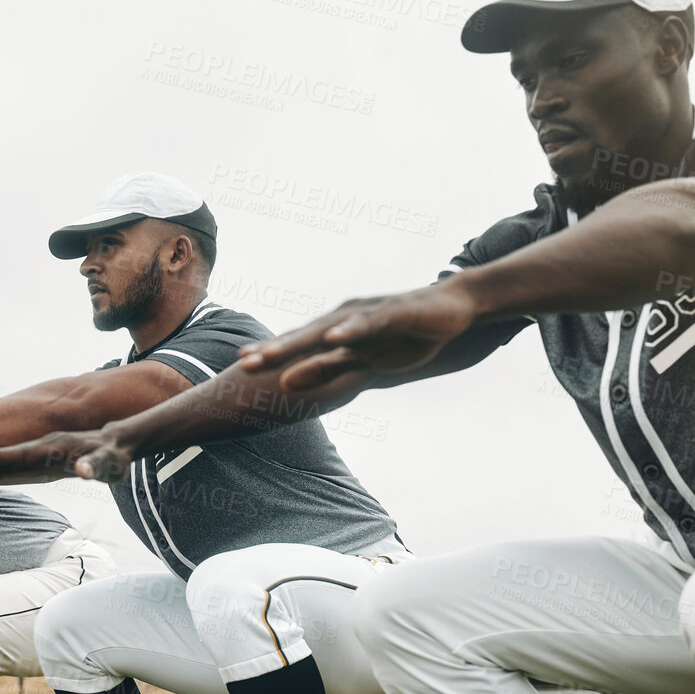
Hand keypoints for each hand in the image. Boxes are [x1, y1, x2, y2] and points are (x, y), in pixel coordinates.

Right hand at [0, 428, 133, 484]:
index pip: (21, 455)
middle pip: (6, 458)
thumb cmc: (114, 456)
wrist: (117, 442)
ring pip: (7, 460)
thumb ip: (96, 466)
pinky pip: (15, 464)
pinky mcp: (41, 460)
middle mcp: (42, 449)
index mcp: (53, 450)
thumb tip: (85, 471)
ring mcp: (40, 454)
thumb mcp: (110, 463)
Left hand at [237, 283, 475, 391]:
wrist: (454, 309)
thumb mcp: (368, 361)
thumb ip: (335, 369)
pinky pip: (368, 324)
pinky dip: (348, 331)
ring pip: (326, 331)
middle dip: (272, 351)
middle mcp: (346, 321)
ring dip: (296, 343)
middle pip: (303, 338)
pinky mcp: (394, 313)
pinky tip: (331, 338)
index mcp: (339, 332)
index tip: (240, 364)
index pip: (298, 346)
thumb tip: (301, 385)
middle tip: (242, 364)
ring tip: (268, 355)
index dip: (270, 355)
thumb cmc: (408, 336)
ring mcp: (368, 316)